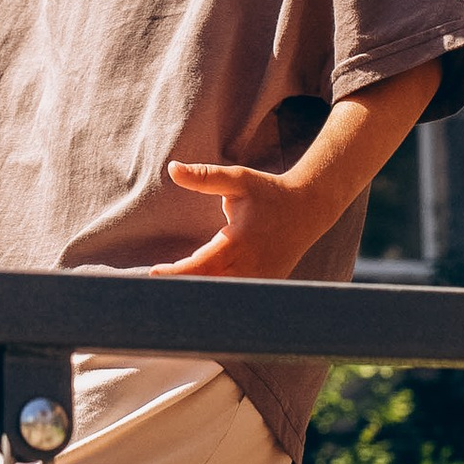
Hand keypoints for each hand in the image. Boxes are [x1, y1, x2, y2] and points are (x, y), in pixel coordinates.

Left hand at [152, 158, 324, 280]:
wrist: (309, 208)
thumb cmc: (268, 192)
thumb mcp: (237, 179)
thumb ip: (204, 177)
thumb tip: (172, 168)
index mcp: (238, 242)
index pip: (200, 266)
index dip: (176, 273)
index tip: (154, 273)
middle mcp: (250, 266)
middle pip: (208, 286)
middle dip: (182, 287)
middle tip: (156, 286)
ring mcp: (261, 279)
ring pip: (224, 294)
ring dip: (200, 293)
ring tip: (173, 294)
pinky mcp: (267, 284)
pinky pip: (239, 295)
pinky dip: (220, 294)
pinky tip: (201, 295)